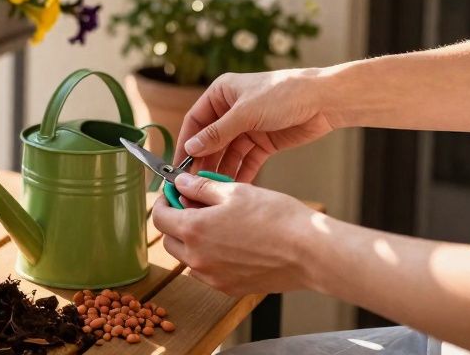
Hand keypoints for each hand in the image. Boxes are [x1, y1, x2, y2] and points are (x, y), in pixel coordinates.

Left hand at [152, 174, 320, 295]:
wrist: (310, 252)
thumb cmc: (276, 218)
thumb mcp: (235, 191)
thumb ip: (201, 188)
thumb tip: (180, 183)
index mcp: (194, 230)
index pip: (159, 217)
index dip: (164, 202)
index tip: (174, 194)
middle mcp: (198, 258)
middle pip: (169, 239)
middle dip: (176, 221)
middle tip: (194, 206)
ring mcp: (213, 277)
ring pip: (187, 258)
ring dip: (192, 241)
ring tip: (217, 224)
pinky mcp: (230, 288)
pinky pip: (207, 272)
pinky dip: (209, 257)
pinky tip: (231, 243)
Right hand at [177, 69, 336, 181]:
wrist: (325, 100)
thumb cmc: (283, 94)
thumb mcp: (245, 113)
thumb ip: (217, 133)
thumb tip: (191, 147)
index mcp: (221, 94)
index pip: (195, 121)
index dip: (186, 143)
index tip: (178, 165)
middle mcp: (231, 111)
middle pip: (210, 140)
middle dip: (203, 161)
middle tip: (194, 182)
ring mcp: (247, 127)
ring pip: (227, 153)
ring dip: (221, 169)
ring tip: (213, 189)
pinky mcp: (263, 142)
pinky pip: (246, 160)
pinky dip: (240, 172)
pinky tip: (234, 187)